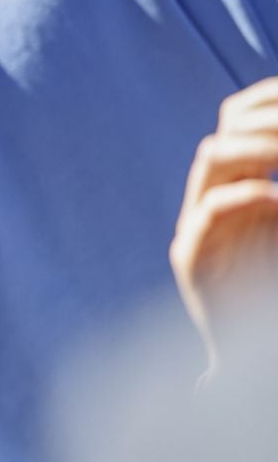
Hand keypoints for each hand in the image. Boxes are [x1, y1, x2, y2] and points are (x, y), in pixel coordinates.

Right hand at [169, 77, 277, 374]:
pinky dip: (245, 197)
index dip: (265, 99)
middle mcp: (212, 201)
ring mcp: (198, 228)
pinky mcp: (193, 260)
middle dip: (264, 118)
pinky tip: (277, 198)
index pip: (238, 121)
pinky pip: (211, 211)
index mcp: (239, 188)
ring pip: (211, 160)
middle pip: (224, 133)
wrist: (256, 361)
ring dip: (256, 148)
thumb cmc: (273, 294)